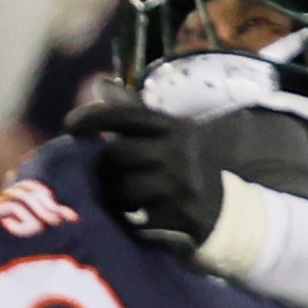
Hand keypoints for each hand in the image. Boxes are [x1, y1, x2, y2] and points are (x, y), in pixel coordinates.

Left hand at [67, 92, 307, 254]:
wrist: (238, 217)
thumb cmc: (193, 172)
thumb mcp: (173, 137)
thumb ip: (136, 113)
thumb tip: (101, 84)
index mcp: (177, 130)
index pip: (127, 116)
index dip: (93, 118)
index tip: (69, 126)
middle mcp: (179, 155)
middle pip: (118, 155)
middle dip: (105, 168)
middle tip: (105, 178)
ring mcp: (180, 187)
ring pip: (122, 189)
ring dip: (114, 197)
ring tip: (122, 202)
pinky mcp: (180, 217)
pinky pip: (136, 220)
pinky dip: (130, 222)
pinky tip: (137, 221)